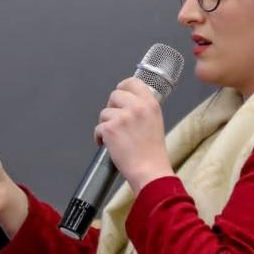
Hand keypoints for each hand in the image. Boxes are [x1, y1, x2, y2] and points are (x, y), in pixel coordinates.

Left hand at [94, 77, 172, 193]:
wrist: (149, 171)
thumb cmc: (152, 152)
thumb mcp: (155, 121)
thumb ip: (143, 108)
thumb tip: (128, 102)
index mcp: (150, 104)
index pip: (133, 82)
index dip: (123, 87)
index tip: (120, 96)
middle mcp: (137, 107)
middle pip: (115, 95)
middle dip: (112, 108)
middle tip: (116, 121)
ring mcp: (122, 117)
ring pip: (104, 112)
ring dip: (106, 124)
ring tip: (116, 138)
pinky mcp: (110, 129)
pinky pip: (98, 128)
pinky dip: (100, 137)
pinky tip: (109, 145)